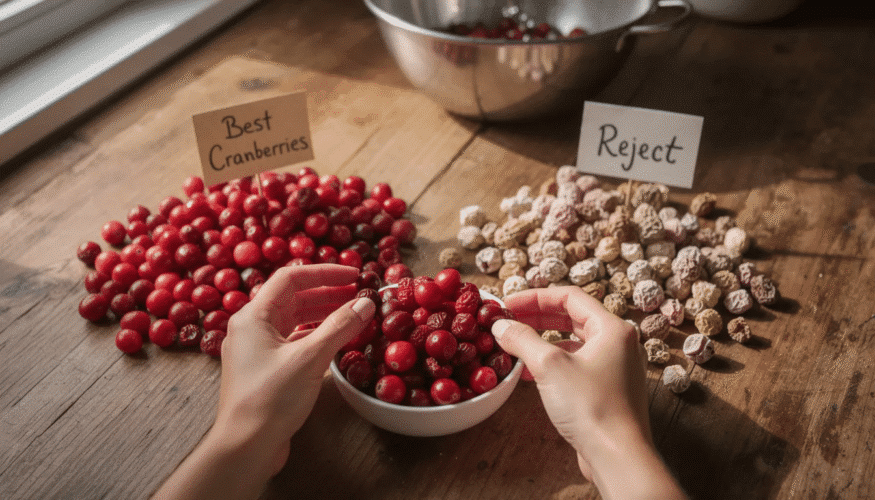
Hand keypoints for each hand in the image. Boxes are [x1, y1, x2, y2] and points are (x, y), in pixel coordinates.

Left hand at [154, 264, 374, 499]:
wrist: (245, 447)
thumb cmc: (270, 399)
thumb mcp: (309, 358)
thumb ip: (339, 327)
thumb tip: (366, 303)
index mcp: (253, 317)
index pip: (290, 278)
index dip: (325, 273)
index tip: (354, 276)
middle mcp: (251, 328)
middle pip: (292, 298)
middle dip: (327, 293)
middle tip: (358, 295)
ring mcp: (257, 350)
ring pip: (294, 320)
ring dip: (323, 314)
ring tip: (353, 314)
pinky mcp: (265, 370)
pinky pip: (293, 341)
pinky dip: (316, 335)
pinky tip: (336, 339)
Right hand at [492, 286, 685, 499]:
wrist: (618, 456)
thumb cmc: (592, 407)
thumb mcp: (549, 366)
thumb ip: (522, 339)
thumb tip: (501, 325)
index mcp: (612, 328)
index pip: (569, 297)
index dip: (534, 297)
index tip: (508, 303)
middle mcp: (618, 344)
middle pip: (571, 318)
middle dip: (536, 318)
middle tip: (508, 320)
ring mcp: (615, 368)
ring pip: (572, 343)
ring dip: (541, 341)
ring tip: (513, 344)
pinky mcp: (607, 390)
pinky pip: (575, 365)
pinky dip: (552, 363)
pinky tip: (528, 371)